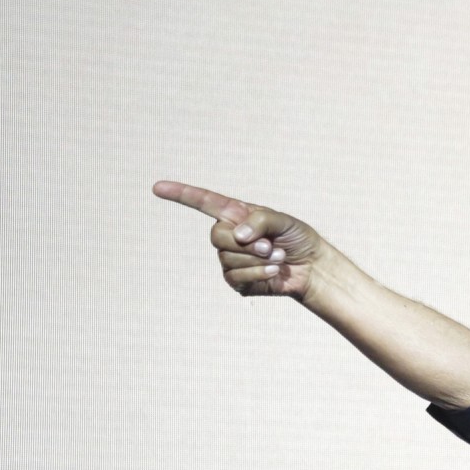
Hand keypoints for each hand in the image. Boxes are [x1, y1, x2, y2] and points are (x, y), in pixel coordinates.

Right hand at [153, 181, 326, 298]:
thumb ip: (259, 220)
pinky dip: (258, 272)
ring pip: (228, 258)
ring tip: (277, 257)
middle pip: (216, 236)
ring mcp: (230, 259)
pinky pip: (236, 276)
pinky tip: (273, 271)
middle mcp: (229, 236)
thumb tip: (236, 234)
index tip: (157, 188)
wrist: (311, 267)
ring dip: (258, 259)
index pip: (203, 202)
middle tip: (270, 246)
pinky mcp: (236, 280)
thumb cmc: (297, 238)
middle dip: (246, 243)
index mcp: (236, 215)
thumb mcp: (282, 221)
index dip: (180, 194)